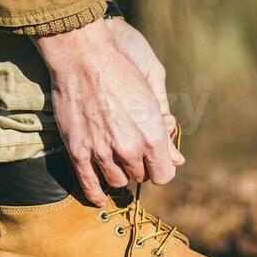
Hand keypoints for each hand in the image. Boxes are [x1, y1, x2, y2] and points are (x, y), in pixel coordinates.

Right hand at [34, 20, 183, 204]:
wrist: (83, 59)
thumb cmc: (121, 74)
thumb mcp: (150, 101)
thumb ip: (163, 134)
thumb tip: (178, 160)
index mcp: (152, 136)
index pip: (164, 174)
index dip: (159, 168)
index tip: (153, 160)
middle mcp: (129, 148)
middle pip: (139, 177)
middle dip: (138, 166)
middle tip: (129, 150)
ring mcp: (102, 152)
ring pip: (116, 181)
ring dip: (117, 174)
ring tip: (114, 162)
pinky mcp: (78, 151)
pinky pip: (89, 184)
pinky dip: (95, 194)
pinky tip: (99, 197)